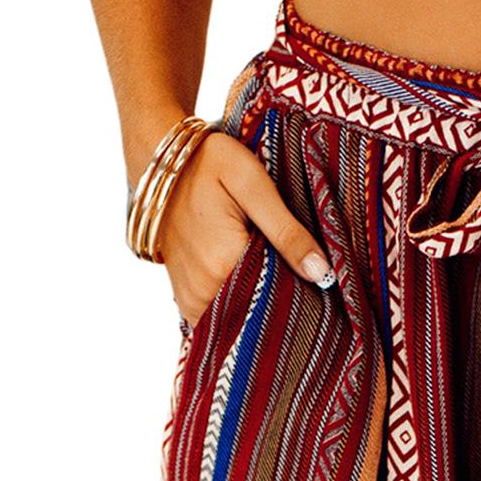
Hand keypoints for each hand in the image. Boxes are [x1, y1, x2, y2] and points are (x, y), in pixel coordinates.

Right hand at [157, 130, 334, 329]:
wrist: (158, 159)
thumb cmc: (207, 163)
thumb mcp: (253, 185)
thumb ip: (287, 232)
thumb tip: (321, 274)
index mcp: (223, 266)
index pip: (274, 304)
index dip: (297, 299)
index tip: (314, 290)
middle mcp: (202, 291)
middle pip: (254, 317)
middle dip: (278, 306)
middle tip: (296, 280)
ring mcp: (189, 298)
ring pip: (235, 321)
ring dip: (256, 308)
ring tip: (272, 279)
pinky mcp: (184, 297)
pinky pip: (216, 317)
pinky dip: (236, 307)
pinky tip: (249, 283)